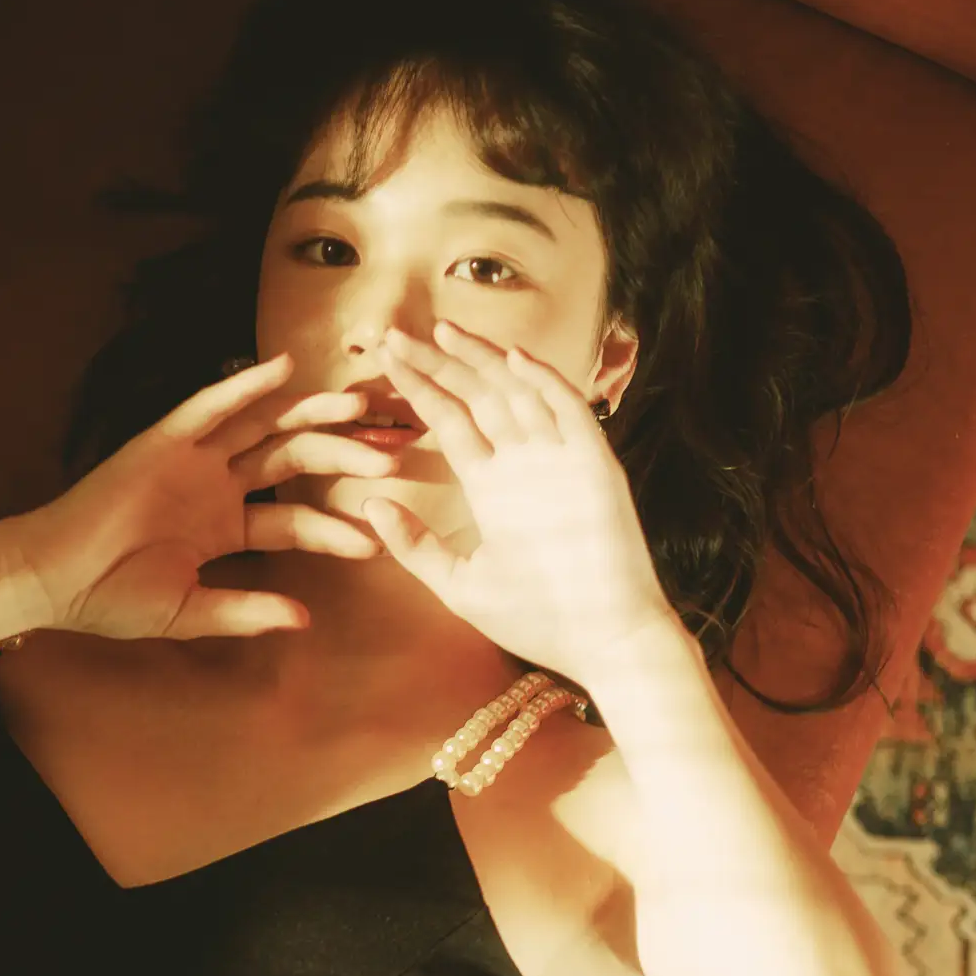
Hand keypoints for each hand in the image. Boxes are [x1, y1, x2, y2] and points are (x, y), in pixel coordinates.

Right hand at [11, 355, 397, 641]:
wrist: (53, 578)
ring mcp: (192, 459)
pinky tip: (282, 369)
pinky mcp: (162, 440)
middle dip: (344, 457)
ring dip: (311, 415)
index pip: (295, 520)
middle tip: (393, 459)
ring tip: (358, 409)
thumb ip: (246, 612)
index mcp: (226, 526)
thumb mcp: (190, 611)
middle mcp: (217, 485)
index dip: (335, 528)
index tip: (377, 540)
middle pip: (294, 460)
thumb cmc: (112, 599)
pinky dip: (244, 386)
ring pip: (264, 426)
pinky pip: (209, 406)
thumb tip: (304, 620)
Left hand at [358, 321, 675, 685]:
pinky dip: (545, 382)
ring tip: (441, 332)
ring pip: (518, 391)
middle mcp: (524, 463)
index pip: (451, 421)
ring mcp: (560, 459)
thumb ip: (416, 545)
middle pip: (477, 396)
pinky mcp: (596, 465)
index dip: (420, 388)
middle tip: (395, 335)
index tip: (384, 360)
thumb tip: (371, 503)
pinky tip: (512, 358)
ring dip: (483, 360)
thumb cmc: (539, 621)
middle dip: (439, 364)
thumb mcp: (460, 584)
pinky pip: (570, 411)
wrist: (604, 644)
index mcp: (492, 487)